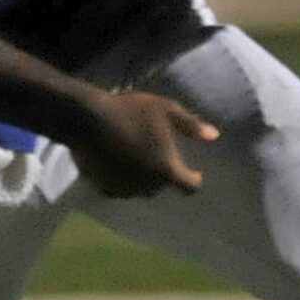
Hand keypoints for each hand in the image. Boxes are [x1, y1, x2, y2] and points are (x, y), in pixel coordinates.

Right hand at [70, 89, 219, 197]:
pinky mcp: (103, 188)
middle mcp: (146, 186)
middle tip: (155, 152)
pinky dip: (120, 179)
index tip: (195, 173)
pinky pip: (117, 188)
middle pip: (161, 186)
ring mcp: (123, 189)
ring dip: (140, 177)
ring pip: (139, 188)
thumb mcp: (166, 109)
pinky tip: (115, 162)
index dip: (194, 179)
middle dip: (162, 173)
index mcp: (166, 170)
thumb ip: (190, 125)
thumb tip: (214, 136)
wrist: (86, 119)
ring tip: (134, 156)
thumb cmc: (130, 111)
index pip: (190, 186)